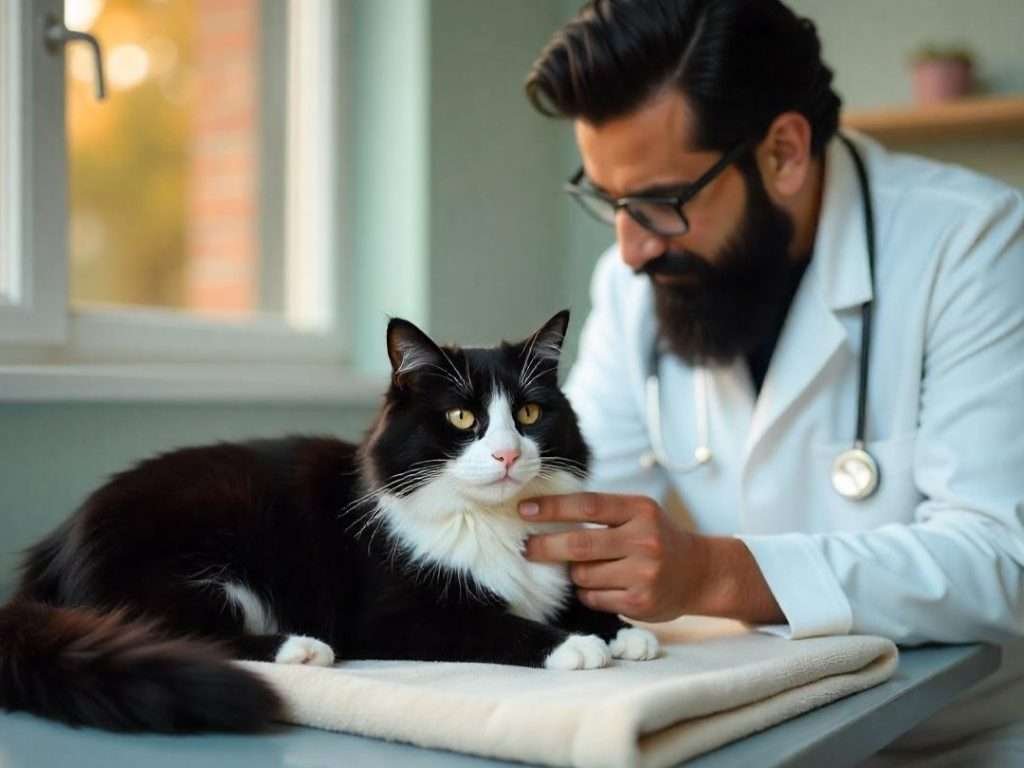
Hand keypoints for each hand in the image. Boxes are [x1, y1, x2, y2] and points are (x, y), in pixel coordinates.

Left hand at [519, 493, 783, 624]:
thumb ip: (602, 513)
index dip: (552, 507)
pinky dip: (588, 592)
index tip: (524, 509)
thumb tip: (544, 512)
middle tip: (525, 547)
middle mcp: (644, 540)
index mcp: (640, 510)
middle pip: (579, 544)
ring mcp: (643, 573)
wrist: (701, 573)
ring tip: (583, 568)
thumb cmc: (657, 538)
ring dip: (573, 573)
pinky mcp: (640, 602)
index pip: (587, 505)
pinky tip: (600, 585)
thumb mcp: (638, 514)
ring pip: (583, 575)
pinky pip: (593, 597)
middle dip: (544, 546)